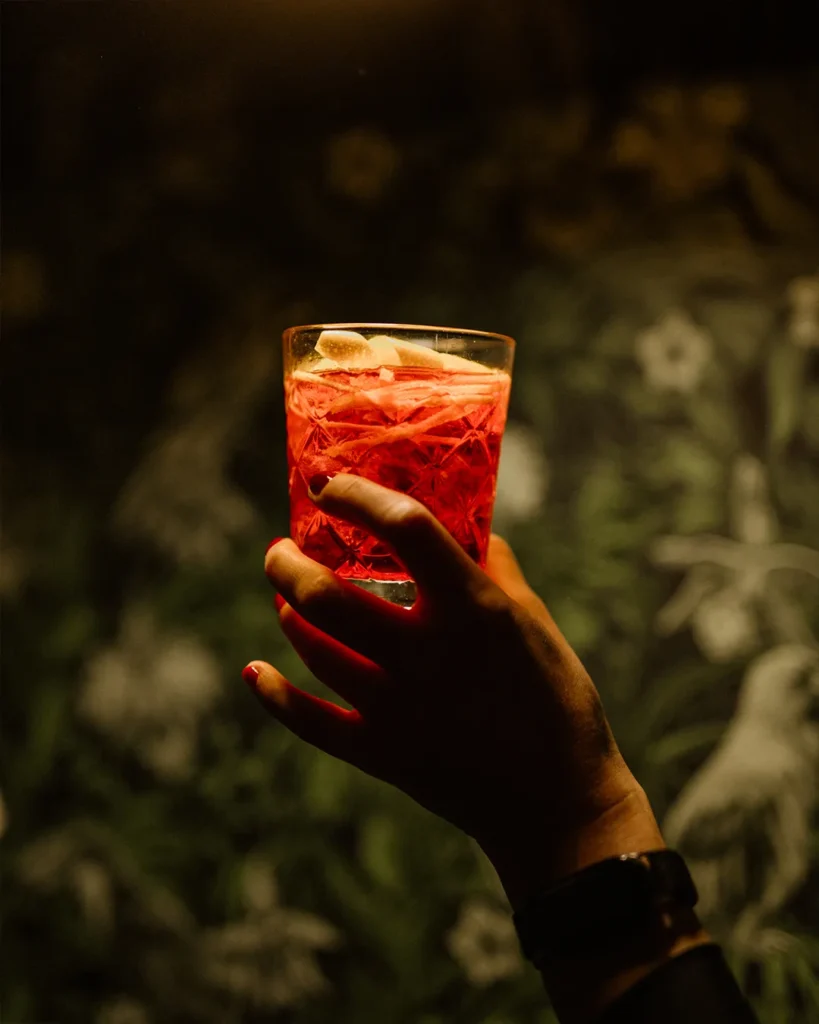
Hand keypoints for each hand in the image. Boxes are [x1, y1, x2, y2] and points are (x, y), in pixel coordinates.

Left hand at [245, 474, 662, 908]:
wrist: (560, 803)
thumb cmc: (556, 701)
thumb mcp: (537, 622)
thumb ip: (495, 569)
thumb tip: (463, 529)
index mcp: (474, 608)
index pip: (406, 528)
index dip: (360, 497)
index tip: (330, 486)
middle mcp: (427, 652)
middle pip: (329, 595)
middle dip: (289, 564)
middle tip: (280, 549)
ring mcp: (398, 706)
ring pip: (315, 648)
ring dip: (287, 613)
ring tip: (284, 598)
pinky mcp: (383, 753)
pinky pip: (311, 721)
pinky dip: (275, 695)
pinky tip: (253, 670)